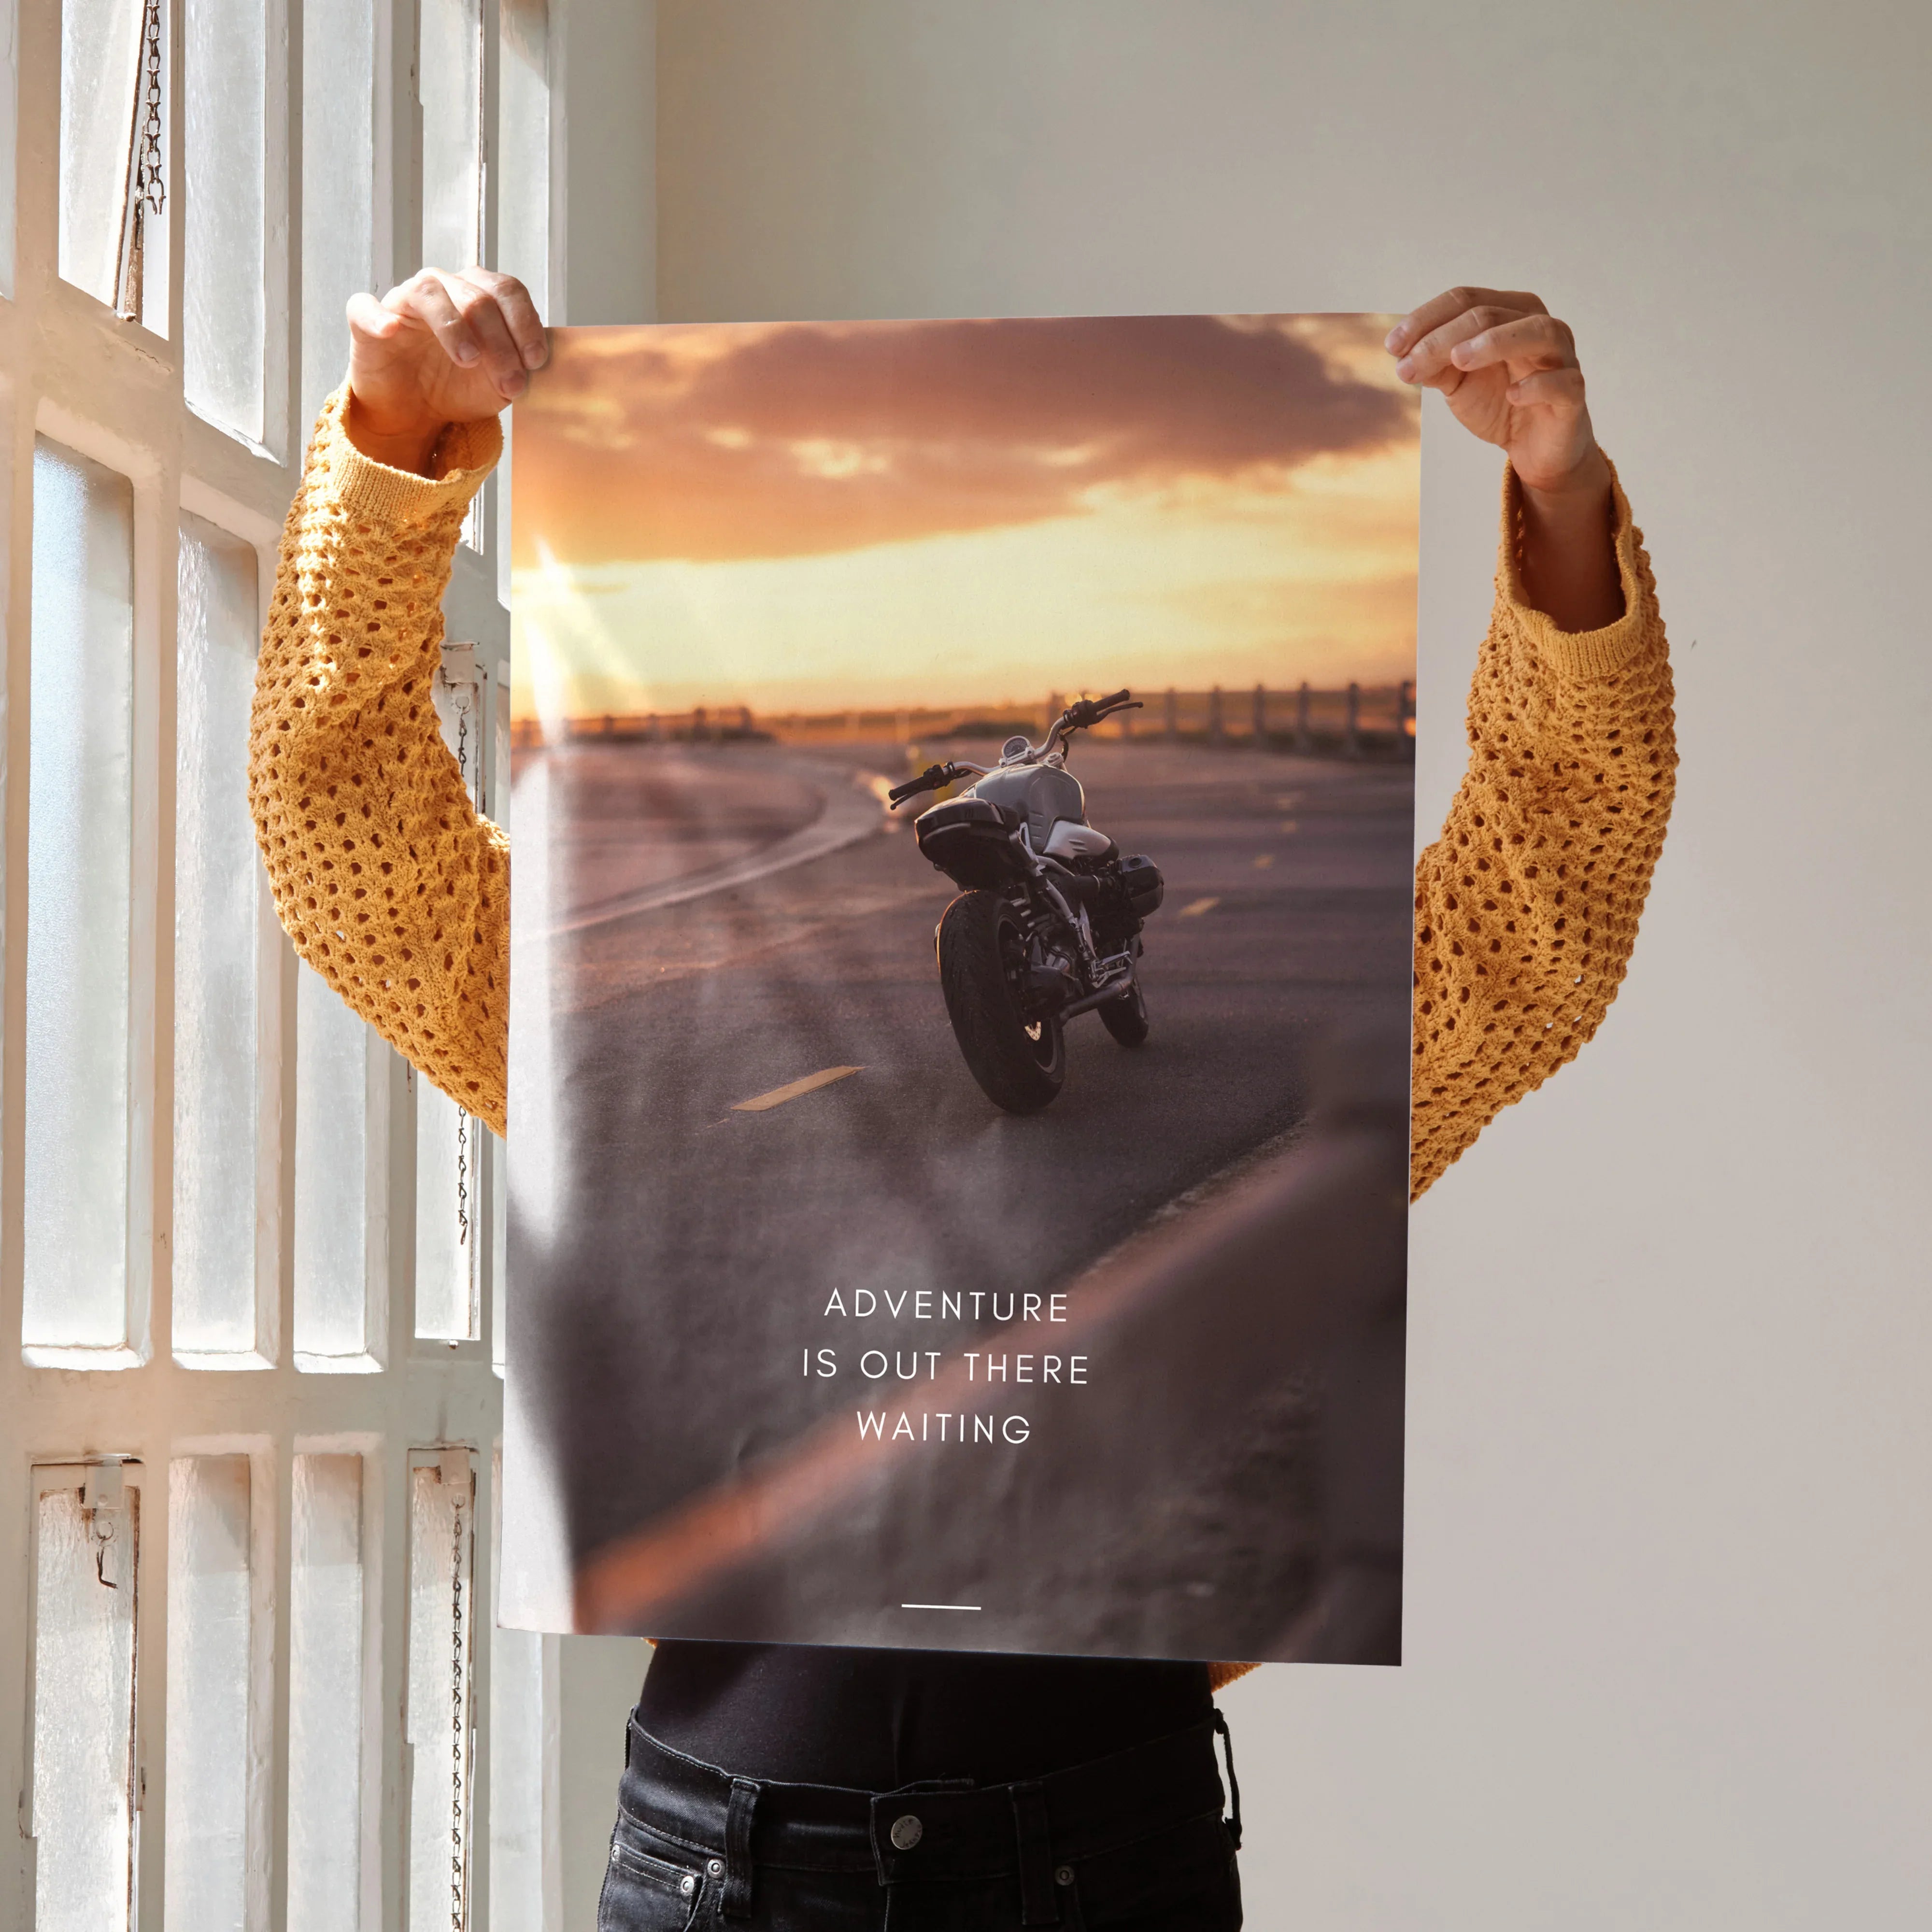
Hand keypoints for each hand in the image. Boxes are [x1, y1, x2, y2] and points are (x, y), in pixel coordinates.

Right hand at [344, 267, 547, 474]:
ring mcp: (404, 300)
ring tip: (469, 360)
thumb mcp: (498, 384)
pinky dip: (378, 317)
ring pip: (430, 293)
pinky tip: (391, 331)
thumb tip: (535, 364)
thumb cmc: (457, 387)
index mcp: (478, 295)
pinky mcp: (367, 320)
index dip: (525, 323)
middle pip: (477, 297)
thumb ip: (518, 368)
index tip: (535, 360)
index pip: (507, 291)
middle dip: (500, 342)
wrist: (414, 412)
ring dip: (454, 327)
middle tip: (510, 383)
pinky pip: (366, 307)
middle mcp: (443, 288)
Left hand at [1387, 287, 1621, 628]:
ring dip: (1494, 342)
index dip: (1426, 319)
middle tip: (1409, 365)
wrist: (1534, 448)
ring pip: (1536, 332)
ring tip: (1458, 360)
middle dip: (1443, 338)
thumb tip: (1403, 354)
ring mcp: (1561, 358)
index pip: (1466, 299)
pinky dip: (1537, 385)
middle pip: (1490, 314)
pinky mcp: (1573, 394)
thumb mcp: (1458, 382)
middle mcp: (1538, 326)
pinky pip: (1562, 382)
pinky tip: (1512, 394)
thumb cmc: (1500, 403)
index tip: (1392, 346)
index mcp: (1509, 313)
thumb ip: (1435, 364)